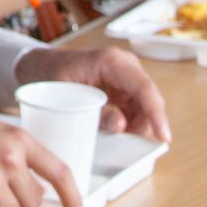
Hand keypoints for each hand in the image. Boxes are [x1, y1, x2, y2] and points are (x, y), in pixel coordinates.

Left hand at [15, 44, 171, 143]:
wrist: (41, 67)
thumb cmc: (51, 74)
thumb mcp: (67, 94)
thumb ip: (94, 110)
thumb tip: (121, 125)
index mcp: (112, 61)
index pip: (144, 88)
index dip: (156, 114)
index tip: (164, 137)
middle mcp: (125, 67)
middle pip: (148, 101)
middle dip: (143, 125)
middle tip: (125, 144)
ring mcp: (126, 78)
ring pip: (144, 109)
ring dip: (134, 127)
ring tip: (110, 135)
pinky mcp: (124, 90)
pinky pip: (135, 111)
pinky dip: (128, 125)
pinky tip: (112, 131)